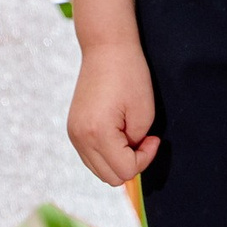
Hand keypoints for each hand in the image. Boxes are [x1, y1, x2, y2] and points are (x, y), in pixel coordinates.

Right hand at [70, 42, 161, 185]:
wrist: (106, 49)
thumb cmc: (129, 75)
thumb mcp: (143, 113)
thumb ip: (137, 143)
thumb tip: (129, 158)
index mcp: (97, 134)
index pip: (124, 170)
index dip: (145, 158)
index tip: (153, 138)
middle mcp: (80, 139)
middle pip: (109, 177)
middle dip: (131, 163)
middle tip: (143, 139)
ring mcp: (73, 135)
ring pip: (99, 170)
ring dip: (118, 160)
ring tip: (131, 135)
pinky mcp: (73, 129)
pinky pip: (91, 156)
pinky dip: (107, 153)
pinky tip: (119, 134)